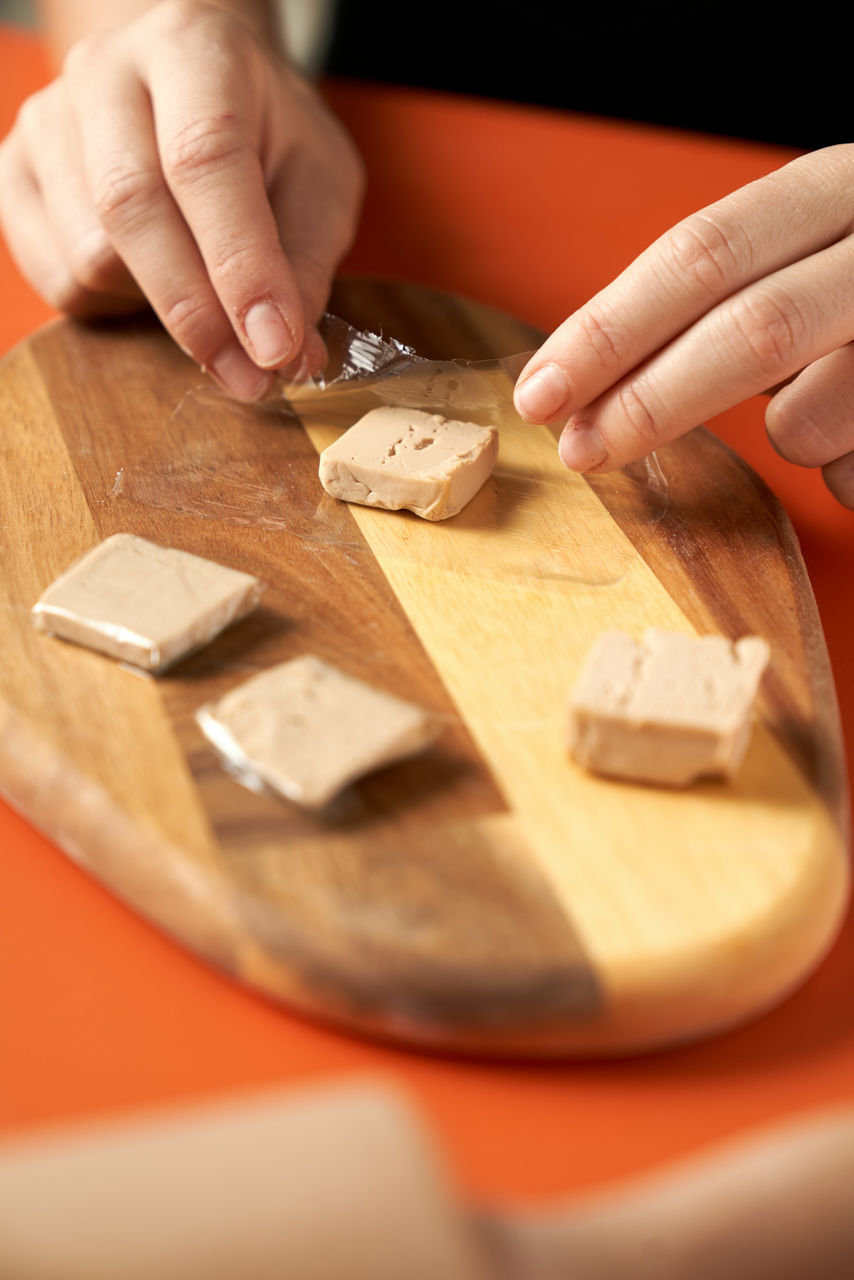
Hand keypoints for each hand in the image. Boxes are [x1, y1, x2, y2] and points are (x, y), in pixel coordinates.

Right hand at [0, 0, 363, 397]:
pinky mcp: (16, 177)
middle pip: (130, 208)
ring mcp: (47, 122)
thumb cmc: (265, 136)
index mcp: (193, 48)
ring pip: (90, 255)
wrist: (192, 91)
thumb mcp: (318, 181)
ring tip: (210, 298)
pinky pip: (58, 281)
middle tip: (252, 376)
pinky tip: (155, 283)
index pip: (205, 159)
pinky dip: (116, 309)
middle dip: (198, 313)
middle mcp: (104, 71)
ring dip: (160, 310)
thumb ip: (306, 262)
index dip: (241, 266)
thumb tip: (292, 355)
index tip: (275, 347)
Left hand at [513, 145, 853, 507]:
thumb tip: (592, 376)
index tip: (540, 392)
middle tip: (582, 450)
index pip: (701, 255)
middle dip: (650, 404)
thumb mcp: (810, 245)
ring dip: (792, 436)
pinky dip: (847, 471)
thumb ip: (725, 289)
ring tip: (828, 408)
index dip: (610, 330)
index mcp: (841, 186)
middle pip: (751, 332)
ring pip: (813, 420)